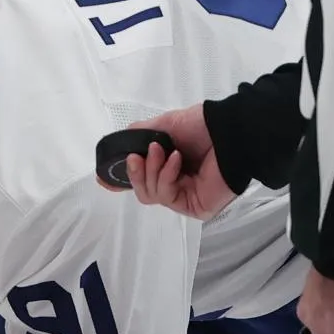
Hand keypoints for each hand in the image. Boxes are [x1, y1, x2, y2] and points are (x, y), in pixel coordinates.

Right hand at [96, 104, 236, 220]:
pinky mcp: (195, 208)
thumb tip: (118, 146)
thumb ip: (138, 136)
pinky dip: (166, 176)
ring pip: (151, 195)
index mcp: (169, 167)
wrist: (229, 131)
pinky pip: (167, 197)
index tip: (103, 177)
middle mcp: (177, 184)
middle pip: (142, 191)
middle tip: (137, 156)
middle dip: (136, 172)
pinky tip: (176, 160)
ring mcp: (186, 198)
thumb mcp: (162, 126)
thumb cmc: (202, 126)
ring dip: (152, 171)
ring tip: (161, 151)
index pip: (142, 181)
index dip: (123, 179)